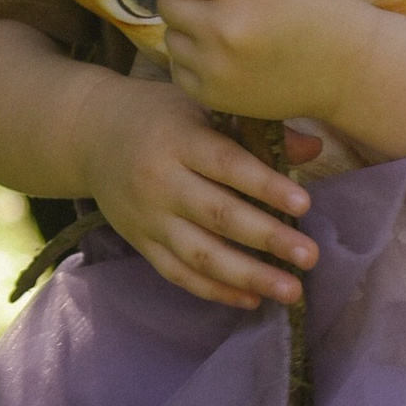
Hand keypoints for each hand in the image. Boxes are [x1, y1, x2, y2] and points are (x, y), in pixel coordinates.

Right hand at [82, 72, 320, 310]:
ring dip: (248, 276)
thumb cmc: (160, 115)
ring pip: (200, 254)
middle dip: (267, 239)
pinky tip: (251, 300)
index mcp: (179, 140)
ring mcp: (148, 219)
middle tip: (310, 257)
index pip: (226, 165)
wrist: (90, 136)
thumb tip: (314, 147)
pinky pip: (179, 274)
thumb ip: (253, 129)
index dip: (265, 186)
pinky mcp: (141, 243)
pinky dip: (215, 290)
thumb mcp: (200, 106)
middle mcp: (160, 182)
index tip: (305, 204)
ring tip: (290, 290)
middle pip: (217, 216)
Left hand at [151, 0, 371, 134]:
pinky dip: (193, 58)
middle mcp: (224, 27)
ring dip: (188, 26)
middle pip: (165, 0)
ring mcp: (217, 66)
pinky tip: (224, 53)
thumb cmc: (321, 2)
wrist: (348, 68)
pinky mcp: (215, 95)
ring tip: (224, 25)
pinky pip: (178, 67)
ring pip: (170, 35)